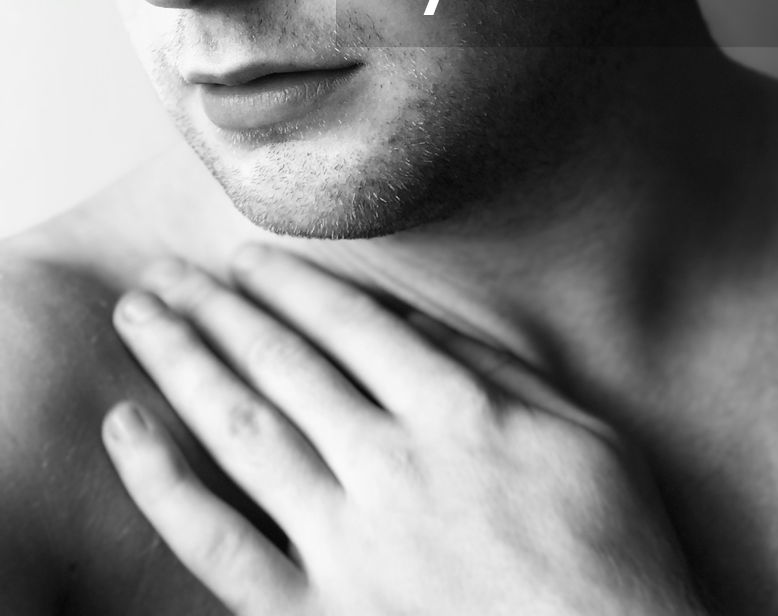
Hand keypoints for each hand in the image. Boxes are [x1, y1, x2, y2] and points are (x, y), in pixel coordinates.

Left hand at [102, 248, 701, 615]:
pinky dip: (163, 488)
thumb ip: (497, 370)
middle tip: (168, 270)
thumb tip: (414, 318)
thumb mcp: (585, 436)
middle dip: (219, 308)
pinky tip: (128, 432)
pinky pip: (219, 547)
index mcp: (458, 414)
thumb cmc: (612, 558)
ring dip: (183, 363)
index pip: (351, 326)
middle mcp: (391, 465)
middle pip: (285, 364)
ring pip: (243, 432)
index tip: (245, 256)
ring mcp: (348, 544)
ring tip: (139, 316)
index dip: (291, 283)